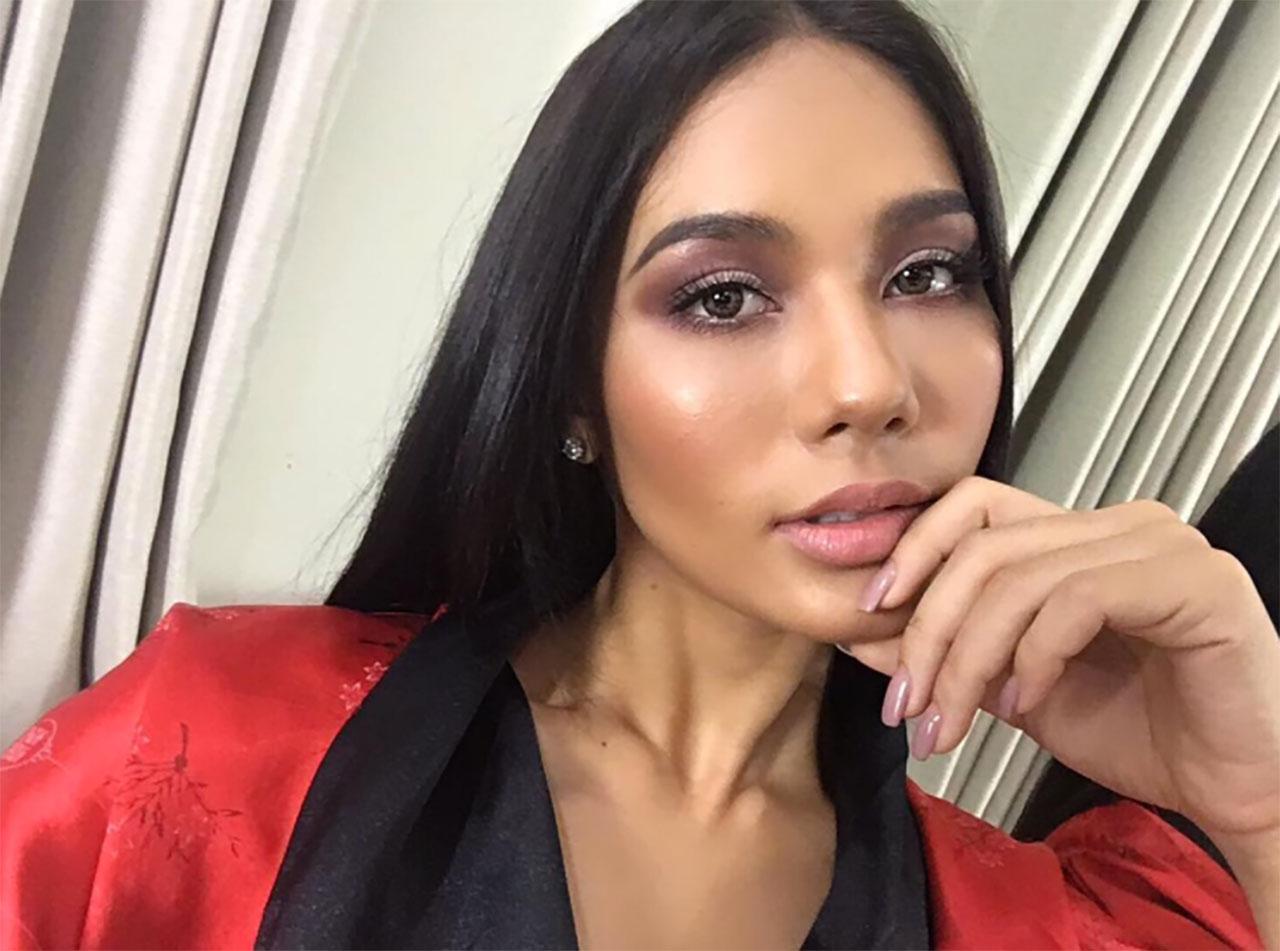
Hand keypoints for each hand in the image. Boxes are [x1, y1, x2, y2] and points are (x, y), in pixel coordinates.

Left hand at [837, 475, 1279, 841]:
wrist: (1236, 789)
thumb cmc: (1143, 735)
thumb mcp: (1015, 691)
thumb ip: (949, 653)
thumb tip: (862, 635)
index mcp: (1076, 537)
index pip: (973, 507)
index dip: (913, 550)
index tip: (868, 613)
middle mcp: (1117, 525)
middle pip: (984, 546)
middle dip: (928, 629)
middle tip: (906, 703)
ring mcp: (1159, 544)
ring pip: (1019, 577)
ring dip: (968, 659)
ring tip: (953, 721)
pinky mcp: (1193, 581)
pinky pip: (1076, 600)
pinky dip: (1033, 657)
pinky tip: (1024, 704)